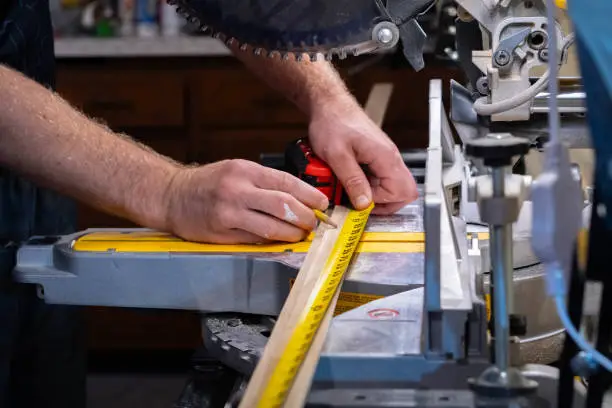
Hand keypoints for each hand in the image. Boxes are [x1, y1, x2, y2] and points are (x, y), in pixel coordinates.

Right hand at [163, 160, 328, 242]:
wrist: (172, 195)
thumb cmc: (209, 183)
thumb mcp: (237, 170)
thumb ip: (265, 183)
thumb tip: (299, 200)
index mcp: (244, 170)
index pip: (286, 182)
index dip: (309, 195)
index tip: (322, 204)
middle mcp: (237, 190)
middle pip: (284, 206)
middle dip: (305, 217)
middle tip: (313, 223)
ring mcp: (228, 213)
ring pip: (272, 227)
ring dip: (292, 234)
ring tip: (300, 234)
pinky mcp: (221, 233)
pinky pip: (255, 240)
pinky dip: (271, 241)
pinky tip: (278, 239)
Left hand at [308, 97, 417, 213]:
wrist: (329, 105)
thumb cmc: (332, 123)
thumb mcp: (337, 155)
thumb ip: (352, 180)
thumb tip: (364, 204)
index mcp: (385, 157)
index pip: (401, 192)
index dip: (380, 201)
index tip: (359, 200)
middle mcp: (391, 157)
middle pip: (405, 192)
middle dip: (385, 204)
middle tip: (363, 204)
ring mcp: (386, 157)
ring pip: (394, 187)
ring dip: (376, 195)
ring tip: (355, 193)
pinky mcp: (378, 157)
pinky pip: (383, 179)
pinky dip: (371, 186)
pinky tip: (353, 183)